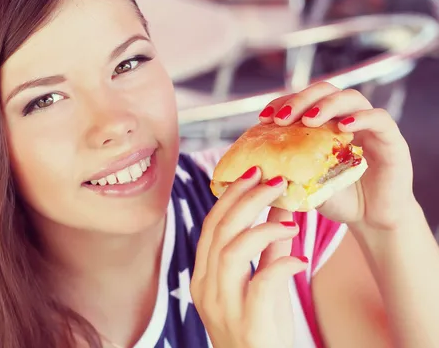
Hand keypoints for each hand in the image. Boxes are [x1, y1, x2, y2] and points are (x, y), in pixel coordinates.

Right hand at [191, 167, 307, 347]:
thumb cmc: (261, 330)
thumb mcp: (261, 284)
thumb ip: (269, 248)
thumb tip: (281, 208)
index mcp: (204, 275)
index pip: (212, 225)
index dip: (231, 196)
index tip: (253, 173)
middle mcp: (207, 287)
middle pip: (221, 230)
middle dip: (247, 199)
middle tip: (274, 180)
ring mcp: (223, 305)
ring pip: (233, 250)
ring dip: (264, 227)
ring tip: (291, 218)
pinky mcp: (247, 322)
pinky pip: (262, 282)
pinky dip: (283, 264)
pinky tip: (299, 259)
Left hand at [259, 82, 417, 229]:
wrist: (372, 220)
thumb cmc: (338, 199)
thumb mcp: (306, 184)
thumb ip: (287, 173)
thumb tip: (254, 172)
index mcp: (325, 123)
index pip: (303, 100)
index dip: (283, 103)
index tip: (264, 118)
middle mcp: (347, 118)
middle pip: (325, 91)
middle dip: (301, 99)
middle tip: (282, 118)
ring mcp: (370, 126)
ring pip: (350, 97)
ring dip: (326, 105)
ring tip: (308, 120)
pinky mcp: (391, 139)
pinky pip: (379, 118)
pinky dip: (361, 118)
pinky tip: (343, 127)